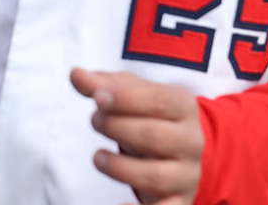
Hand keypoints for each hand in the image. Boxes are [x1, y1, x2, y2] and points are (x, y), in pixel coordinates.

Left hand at [71, 67, 204, 204]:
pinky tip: (120, 204)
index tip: (97, 98)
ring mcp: (187, 174)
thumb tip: (76, 75)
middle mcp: (191, 141)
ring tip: (98, 157)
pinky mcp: (179, 201)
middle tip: (94, 121)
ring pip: (154, 175)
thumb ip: (103, 84)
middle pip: (153, 136)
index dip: (126, 99)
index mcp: (183, 106)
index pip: (158, 100)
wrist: (176, 151)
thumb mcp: (130, 95)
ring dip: (119, 167)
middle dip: (117, 128)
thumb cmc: (147, 116)